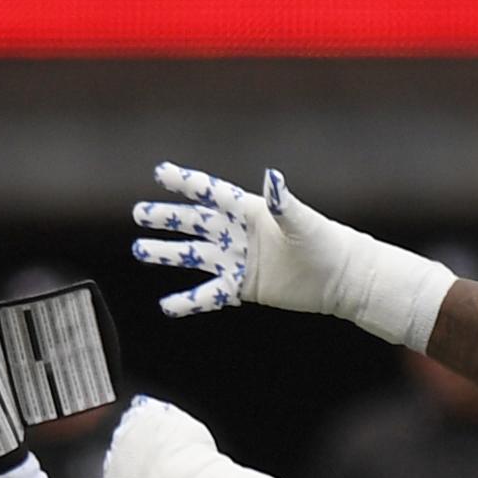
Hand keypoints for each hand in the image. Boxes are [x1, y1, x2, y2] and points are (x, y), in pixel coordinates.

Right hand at [129, 163, 452, 343]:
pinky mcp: (244, 287)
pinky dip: (189, 301)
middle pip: (195, 223)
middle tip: (138, 213)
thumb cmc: (324, 242)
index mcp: (251, 211)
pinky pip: (209, 294)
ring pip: (195, 256)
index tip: (159, 172)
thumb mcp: (301, 222)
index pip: (211, 194)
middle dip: (166, 219)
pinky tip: (166, 305)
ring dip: (168, 254)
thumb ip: (283, 202)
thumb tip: (272, 177)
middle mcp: (239, 233)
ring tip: (139, 250)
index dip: (185, 183)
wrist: (339, 277)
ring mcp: (239, 260)